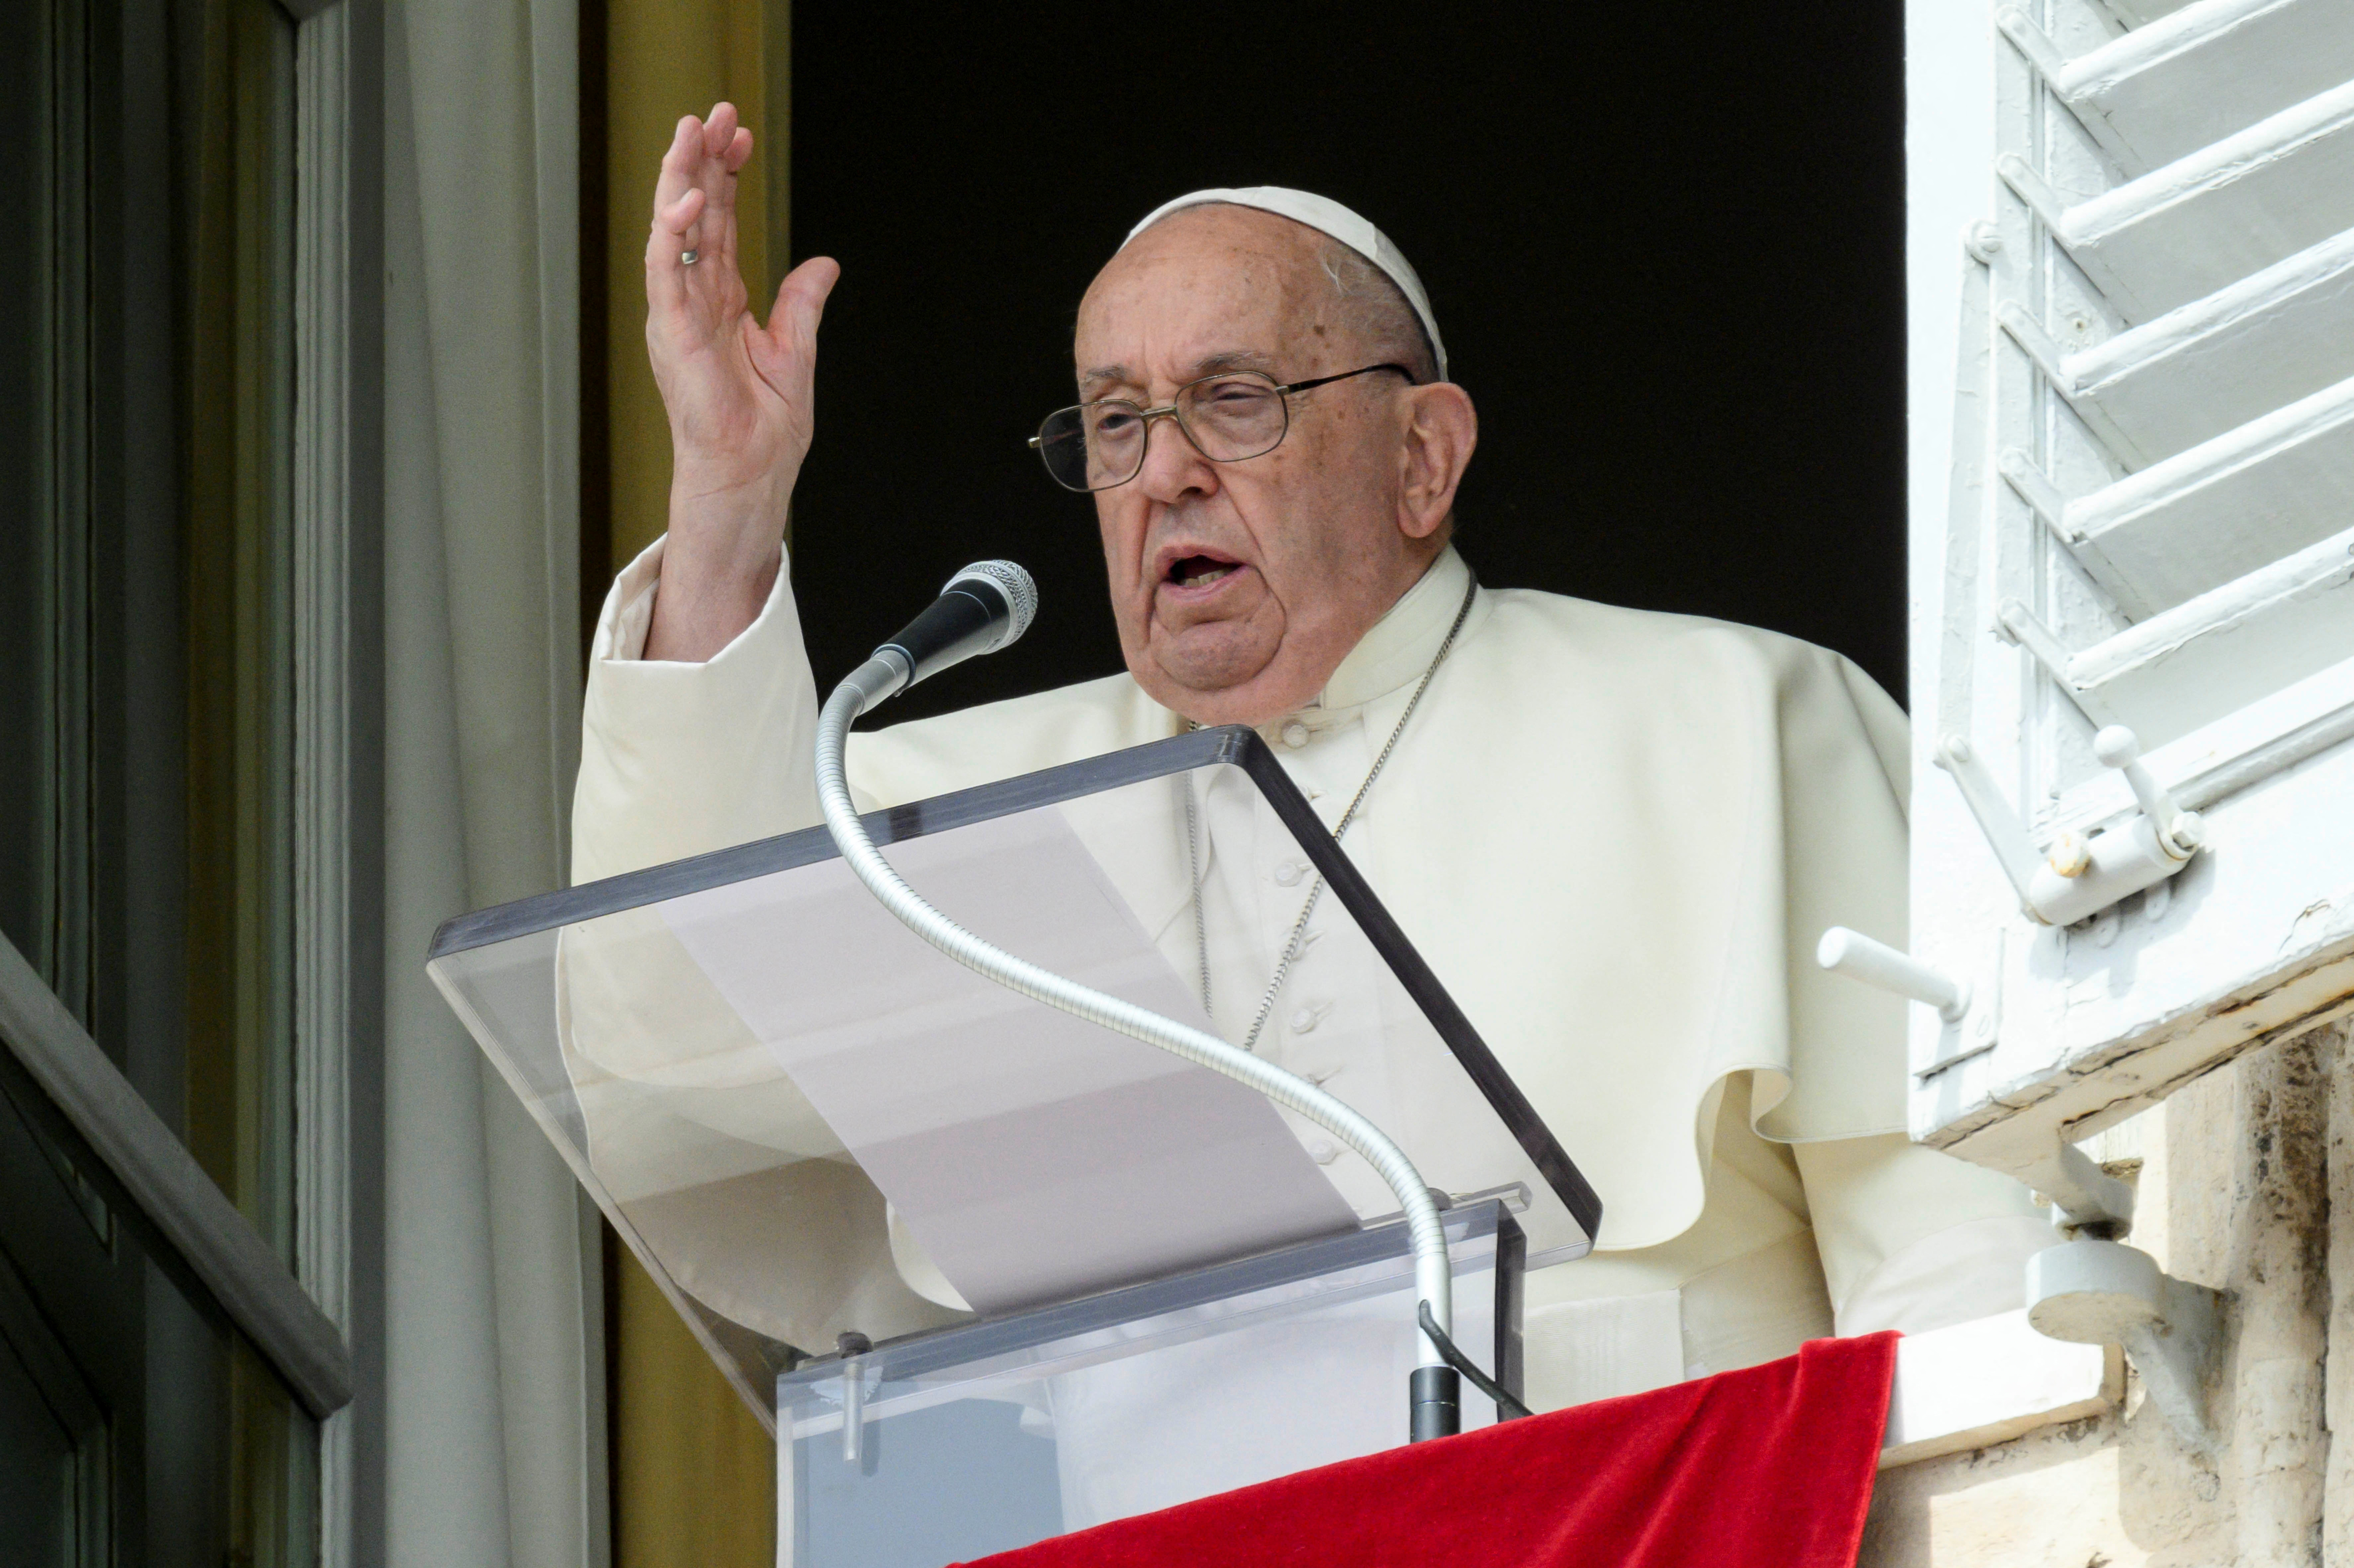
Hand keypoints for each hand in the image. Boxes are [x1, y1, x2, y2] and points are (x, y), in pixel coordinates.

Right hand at [643, 102, 838, 659]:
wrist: (751, 476)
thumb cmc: (763, 431)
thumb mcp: (795, 353)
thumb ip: (801, 304)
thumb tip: (824, 264)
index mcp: (719, 303)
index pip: (717, 225)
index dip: (725, 177)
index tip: (738, 136)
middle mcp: (693, 302)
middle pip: (692, 216)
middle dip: (700, 161)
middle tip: (713, 113)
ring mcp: (678, 316)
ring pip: (670, 232)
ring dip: (679, 180)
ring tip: (691, 134)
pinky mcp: (673, 336)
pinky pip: (666, 274)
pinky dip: (673, 235)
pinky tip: (688, 199)